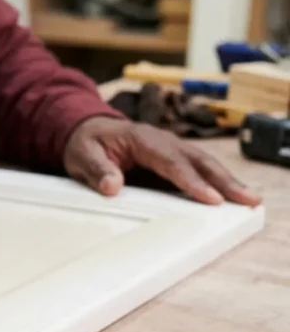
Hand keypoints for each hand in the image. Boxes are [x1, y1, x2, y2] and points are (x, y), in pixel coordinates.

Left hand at [63, 116, 260, 205]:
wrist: (85, 131)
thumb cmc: (85, 144)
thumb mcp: (82, 156)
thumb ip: (97, 170)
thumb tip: (112, 187)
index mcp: (142, 139)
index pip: (171, 161)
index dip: (192, 180)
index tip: (211, 198)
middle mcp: (162, 141)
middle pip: (197, 160)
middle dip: (224, 180)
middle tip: (248, 199)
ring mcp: (170, 150)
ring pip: (203, 165)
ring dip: (227, 182)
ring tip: (250, 201)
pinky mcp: (171, 161)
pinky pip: (196, 171)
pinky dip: (215, 183)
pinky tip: (231, 198)